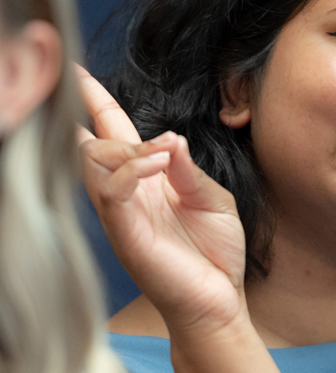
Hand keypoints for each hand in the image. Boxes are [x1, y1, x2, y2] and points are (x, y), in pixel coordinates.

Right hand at [77, 65, 247, 336]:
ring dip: (127, 147)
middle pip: (93, 144)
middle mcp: (129, 194)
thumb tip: (169, 136)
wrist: (221, 299)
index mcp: (148, 181)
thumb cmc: (216, 251)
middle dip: (92, 113)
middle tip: (99, 97)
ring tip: (162, 151)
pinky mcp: (126, 234)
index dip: (95, 102)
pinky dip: (132, 170)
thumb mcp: (212, 198)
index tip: (77, 73)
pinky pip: (112, 192)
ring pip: (95, 163)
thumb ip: (189, 168)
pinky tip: (159, 163)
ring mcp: (123, 214)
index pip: (113, 134)